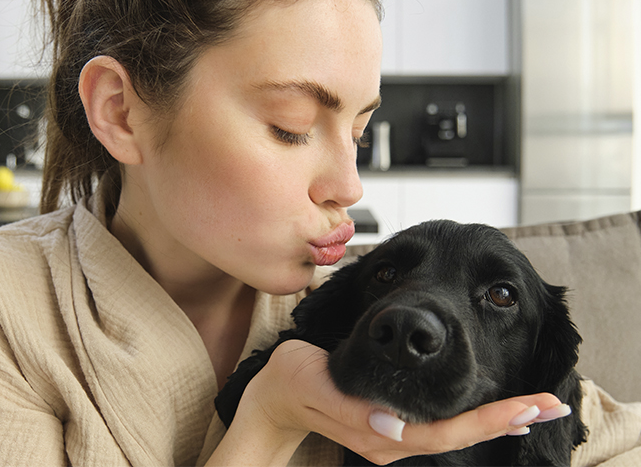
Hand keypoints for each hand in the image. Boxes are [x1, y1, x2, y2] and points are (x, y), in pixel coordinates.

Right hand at [211, 340, 569, 465]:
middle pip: (458, 435)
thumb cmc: (293, 382)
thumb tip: (390, 424)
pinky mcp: (387, 426)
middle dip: (506, 419)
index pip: (444, 432)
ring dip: (493, 418)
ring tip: (530, 406)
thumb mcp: (315, 385)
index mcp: (376, 432)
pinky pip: (438, 426)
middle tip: (550, 404)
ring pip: (452, 432)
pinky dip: (468, 416)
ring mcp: (389, 437)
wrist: (273, 396)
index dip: (487, 420)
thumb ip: (349, 408)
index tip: (527, 406)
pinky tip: (483, 408)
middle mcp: (390, 441)